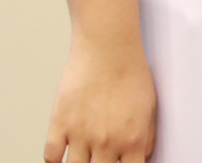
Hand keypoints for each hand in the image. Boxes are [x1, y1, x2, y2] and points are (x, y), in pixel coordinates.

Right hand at [46, 34, 155, 162]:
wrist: (108, 49)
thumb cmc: (131, 71)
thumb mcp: (150, 107)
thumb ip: (146, 136)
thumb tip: (141, 156)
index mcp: (132, 140)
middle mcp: (106, 142)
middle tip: (100, 159)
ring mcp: (80, 135)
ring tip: (82, 158)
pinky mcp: (59, 124)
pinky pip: (51, 156)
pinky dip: (54, 160)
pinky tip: (60, 157)